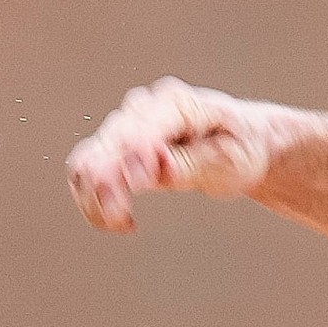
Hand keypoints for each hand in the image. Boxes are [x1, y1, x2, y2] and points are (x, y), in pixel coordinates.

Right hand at [66, 77, 279, 231]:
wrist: (242, 144)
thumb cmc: (240, 147)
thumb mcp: (231, 159)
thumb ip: (192, 162)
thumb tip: (159, 165)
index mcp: (175, 103)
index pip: (142, 127)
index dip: (135, 156)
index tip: (142, 185)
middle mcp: (142, 108)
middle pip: (106, 145)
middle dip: (107, 185)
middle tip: (124, 221)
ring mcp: (125, 126)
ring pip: (86, 160)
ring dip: (95, 198)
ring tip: (124, 223)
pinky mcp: (115, 149)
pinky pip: (86, 174)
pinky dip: (95, 202)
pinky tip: (123, 221)